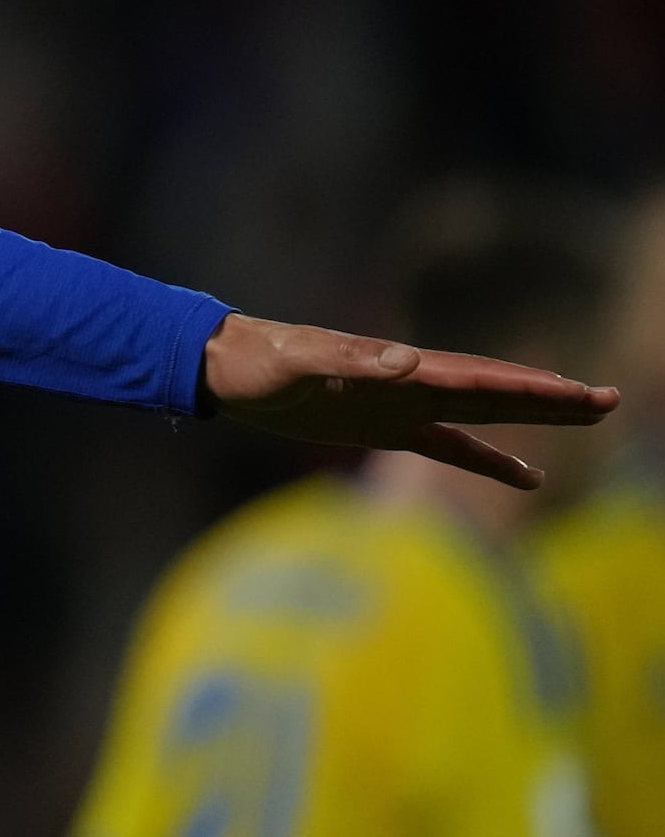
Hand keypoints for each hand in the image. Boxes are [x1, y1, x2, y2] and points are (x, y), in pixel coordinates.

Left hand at [200, 315, 618, 488]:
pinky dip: (489, 460)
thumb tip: (405, 360)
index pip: (479, 380)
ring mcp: (402, 406)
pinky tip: (526, 476)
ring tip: (588, 418)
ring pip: (484, 414)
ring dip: (534, 419)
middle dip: (552, 397)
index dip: (530, 387)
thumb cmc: (259, 360)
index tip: (580, 392)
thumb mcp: (298, 361)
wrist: (227, 366)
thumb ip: (348, 361)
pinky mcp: (384, 428)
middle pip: (496, 392)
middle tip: (609, 399)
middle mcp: (411, 384)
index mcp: (399, 369)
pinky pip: (451, 447)